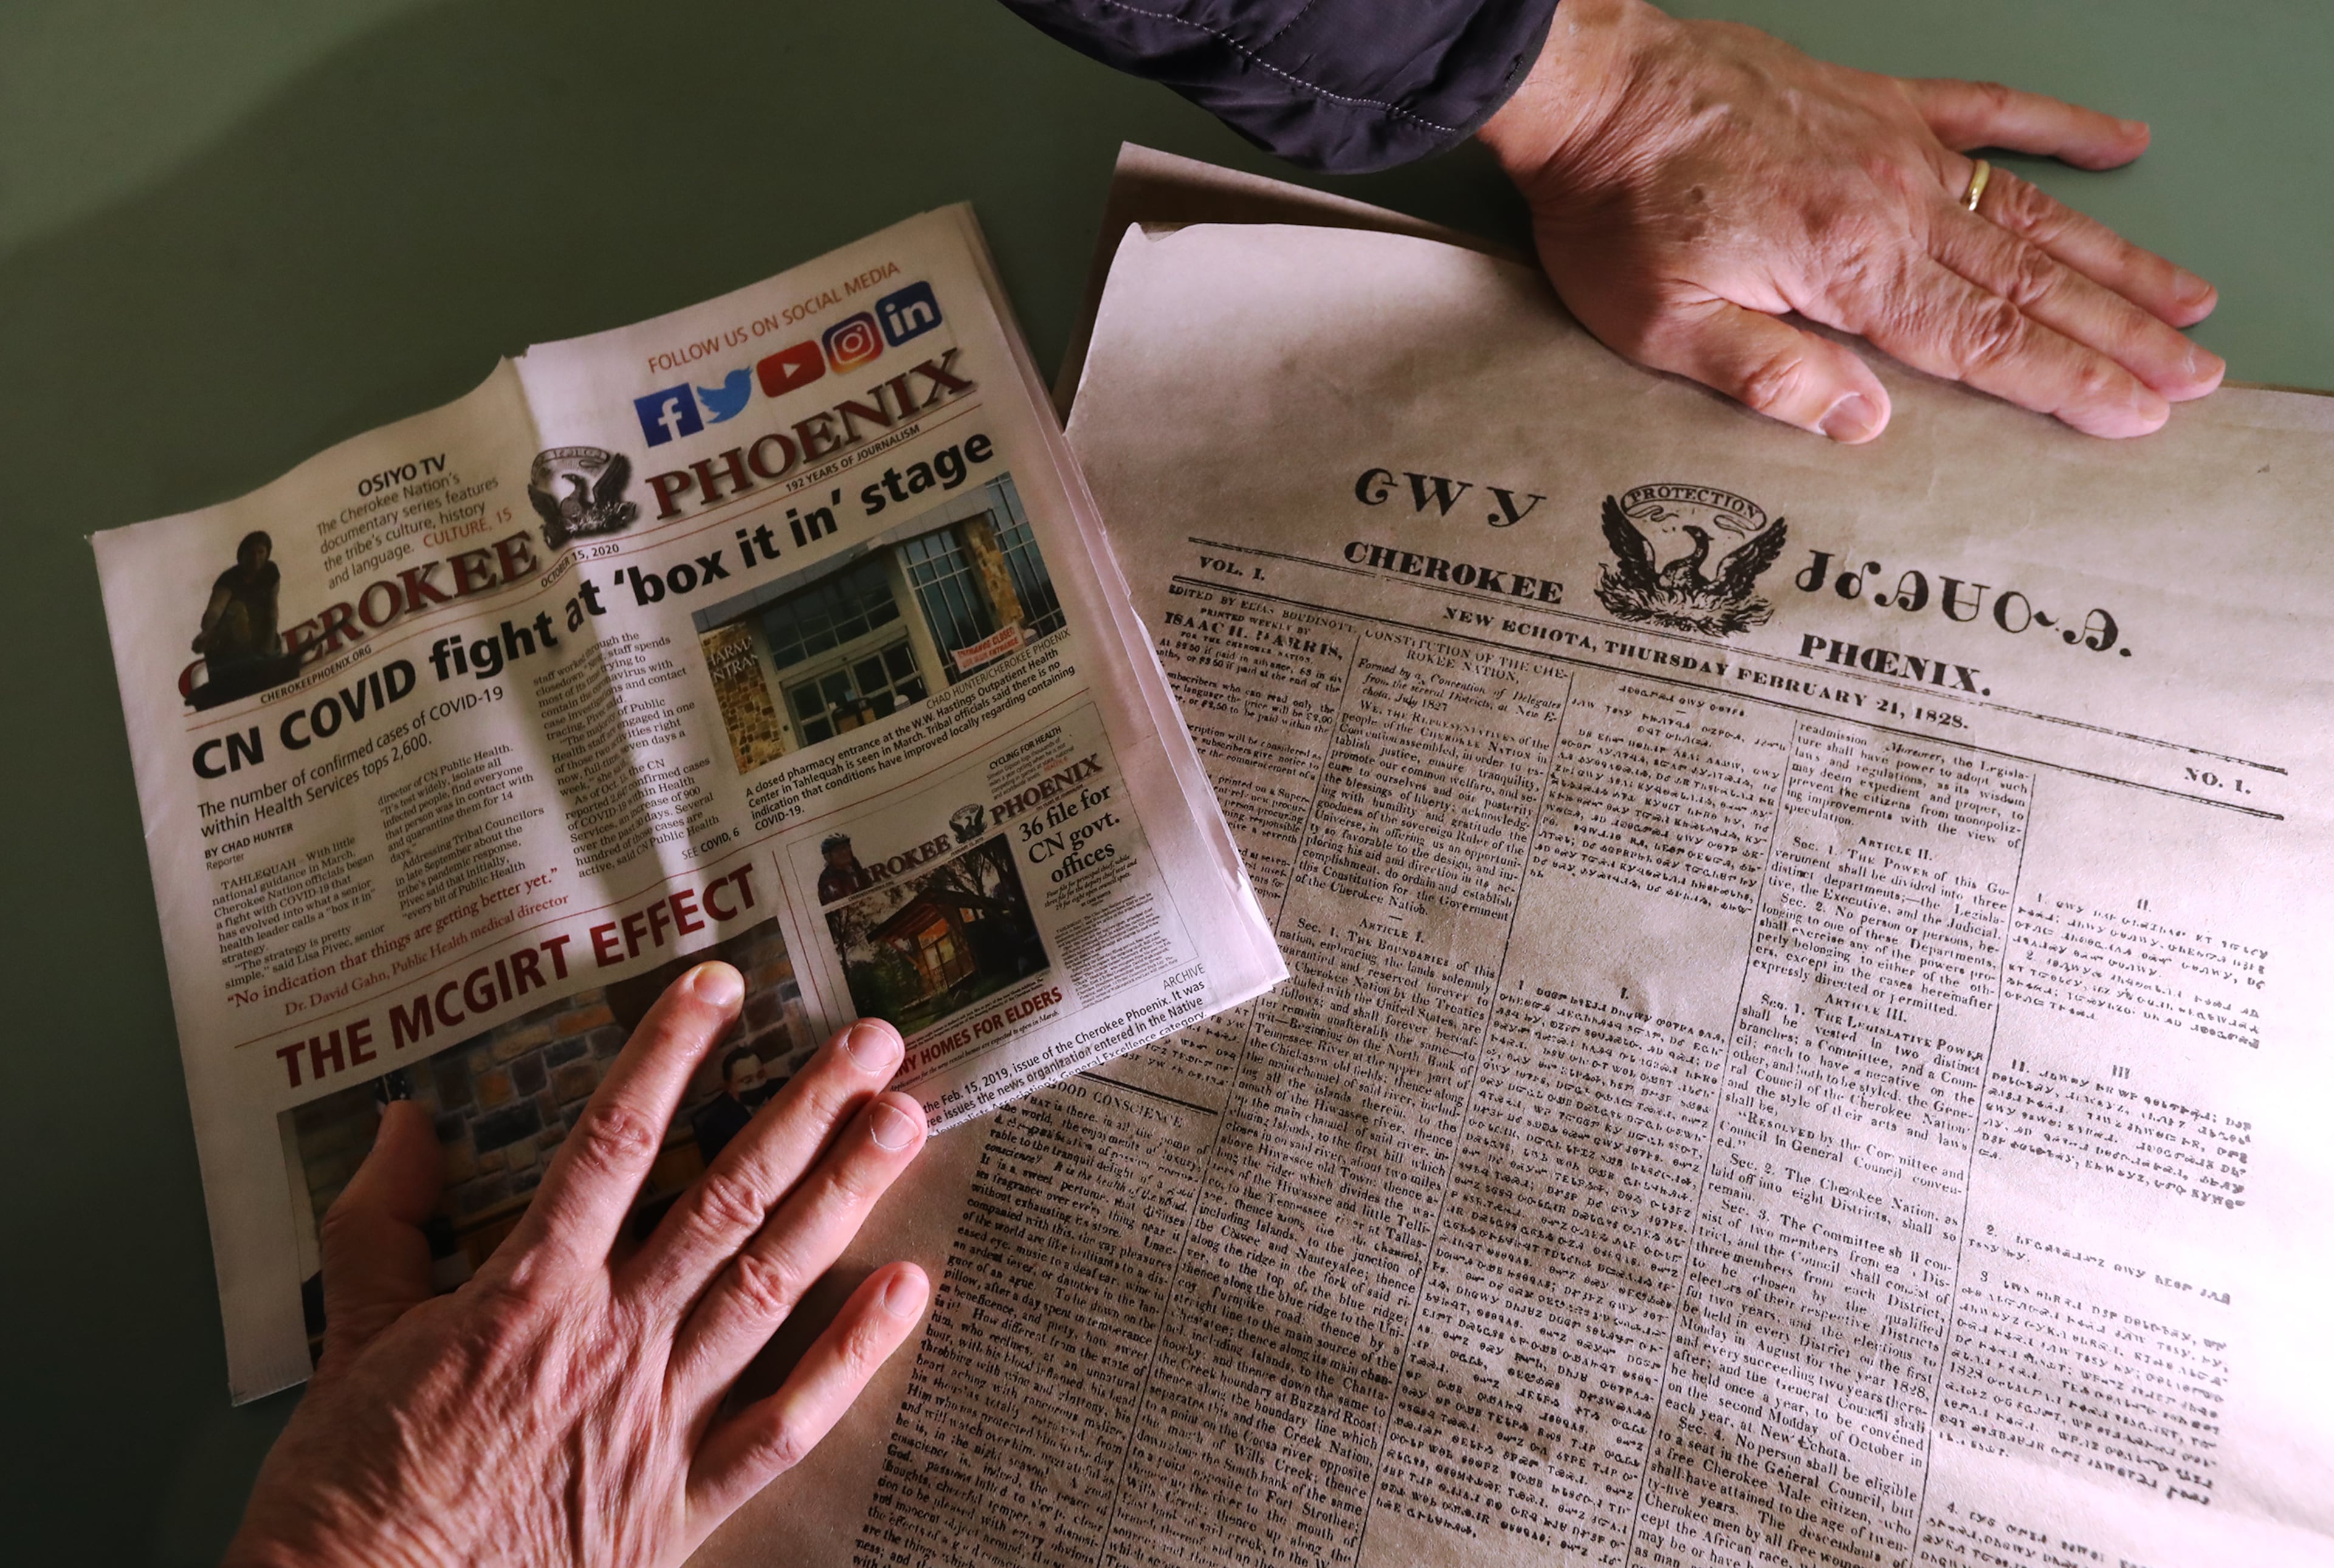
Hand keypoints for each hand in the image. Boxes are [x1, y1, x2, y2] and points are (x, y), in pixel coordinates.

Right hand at [227, 963, 930, 1567]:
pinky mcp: (685, 1500)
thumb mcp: (347, 1340)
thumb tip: (406, 1124)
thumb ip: (380, 1225)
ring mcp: (659, 1419)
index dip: (668, 1055)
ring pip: (772, 1285)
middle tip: (873, 1042)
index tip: (718, 987)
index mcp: (529, 1292)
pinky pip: (787, 1422)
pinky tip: (908, 1291)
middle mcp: (612, 1339)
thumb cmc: (348, 1492)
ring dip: (844, 1197)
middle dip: (804, 1111)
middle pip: (726, 1199)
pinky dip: (853, 1356)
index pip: (614, 1143)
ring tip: (905, 1123)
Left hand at [1477, 0, 2221, 440]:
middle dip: (2120, 335)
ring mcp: (1896, 146)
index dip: (2067, 383)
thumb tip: (1865, 425)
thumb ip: (1769, 377)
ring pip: (2033, 211)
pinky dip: (2058, 126)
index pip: (1985, 344)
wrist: (1596, 93)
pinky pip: (1989, 109)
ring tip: (2187, 299)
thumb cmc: (1618, 214)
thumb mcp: (1666, 325)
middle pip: (2032, 284)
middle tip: (2194, 375)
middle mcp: (1896, 204)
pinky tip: (2119, 142)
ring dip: (2115, 259)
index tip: (2137, 414)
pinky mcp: (1878, 102)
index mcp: (1853, 269)